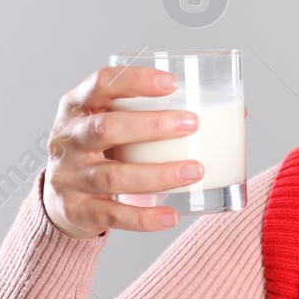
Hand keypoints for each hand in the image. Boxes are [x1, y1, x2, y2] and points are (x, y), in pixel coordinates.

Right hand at [42, 64, 208, 236]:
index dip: (134, 80)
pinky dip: (145, 218)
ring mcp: (70, 177)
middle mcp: (69, 140)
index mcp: (78, 107)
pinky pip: (114, 215)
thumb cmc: (103, 151)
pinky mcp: (78, 211)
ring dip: (158, 173)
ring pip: (113, 176)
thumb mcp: (116, 124)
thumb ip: (158, 114)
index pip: (101, 83)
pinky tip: (172, 216)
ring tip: (196, 170)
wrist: (60, 199)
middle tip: (193, 123)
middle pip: (105, 128)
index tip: (172, 82)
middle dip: (151, 125)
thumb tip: (238, 114)